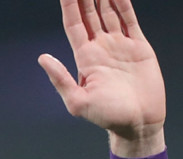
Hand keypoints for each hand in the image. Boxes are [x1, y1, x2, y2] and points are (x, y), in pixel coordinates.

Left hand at [38, 0, 165, 157]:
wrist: (139, 123)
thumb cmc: (107, 117)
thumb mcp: (78, 102)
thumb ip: (61, 79)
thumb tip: (42, 58)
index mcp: (85, 58)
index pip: (73, 23)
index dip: (69, 4)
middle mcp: (100, 47)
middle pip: (89, 13)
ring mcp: (119, 45)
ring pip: (108, 12)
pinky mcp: (138, 46)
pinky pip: (129, 19)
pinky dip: (123, 3)